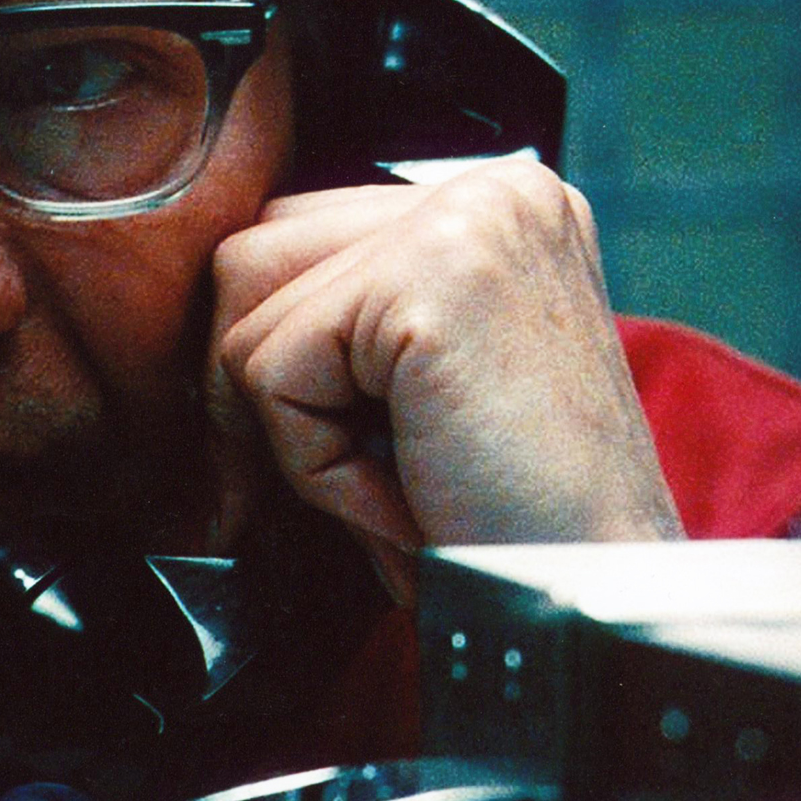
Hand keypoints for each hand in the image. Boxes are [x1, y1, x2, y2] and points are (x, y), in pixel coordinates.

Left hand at [207, 159, 681, 600]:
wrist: (603, 609)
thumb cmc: (511, 523)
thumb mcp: (417, 391)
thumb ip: (341, 326)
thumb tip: (198, 328)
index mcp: (499, 204)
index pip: (297, 233)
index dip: (274, 351)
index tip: (294, 444)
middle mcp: (492, 190)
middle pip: (254, 253)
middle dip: (258, 383)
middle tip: (317, 483)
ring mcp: (465, 222)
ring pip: (248, 310)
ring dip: (291, 430)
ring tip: (390, 489)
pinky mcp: (431, 280)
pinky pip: (274, 369)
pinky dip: (314, 464)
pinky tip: (407, 499)